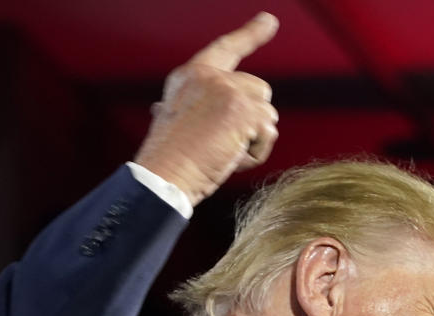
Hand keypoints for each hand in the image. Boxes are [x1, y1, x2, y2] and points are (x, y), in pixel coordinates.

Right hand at [134, 12, 279, 206]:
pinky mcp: (242, 110)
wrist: (164, 176)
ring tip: (223, 152)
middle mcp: (209, 76)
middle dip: (253, 119)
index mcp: (191, 75)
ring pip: (268, 114)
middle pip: (260, 90)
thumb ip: (189, 108)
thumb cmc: (169, 159)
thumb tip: (171, 111)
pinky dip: (256, 153)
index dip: (250, 34)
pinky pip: (268, 133)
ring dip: (254, 140)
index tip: (269, 21)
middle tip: (223, 144)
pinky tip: (230, 158)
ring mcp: (227, 90)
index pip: (226, 49)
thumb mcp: (174, 122)